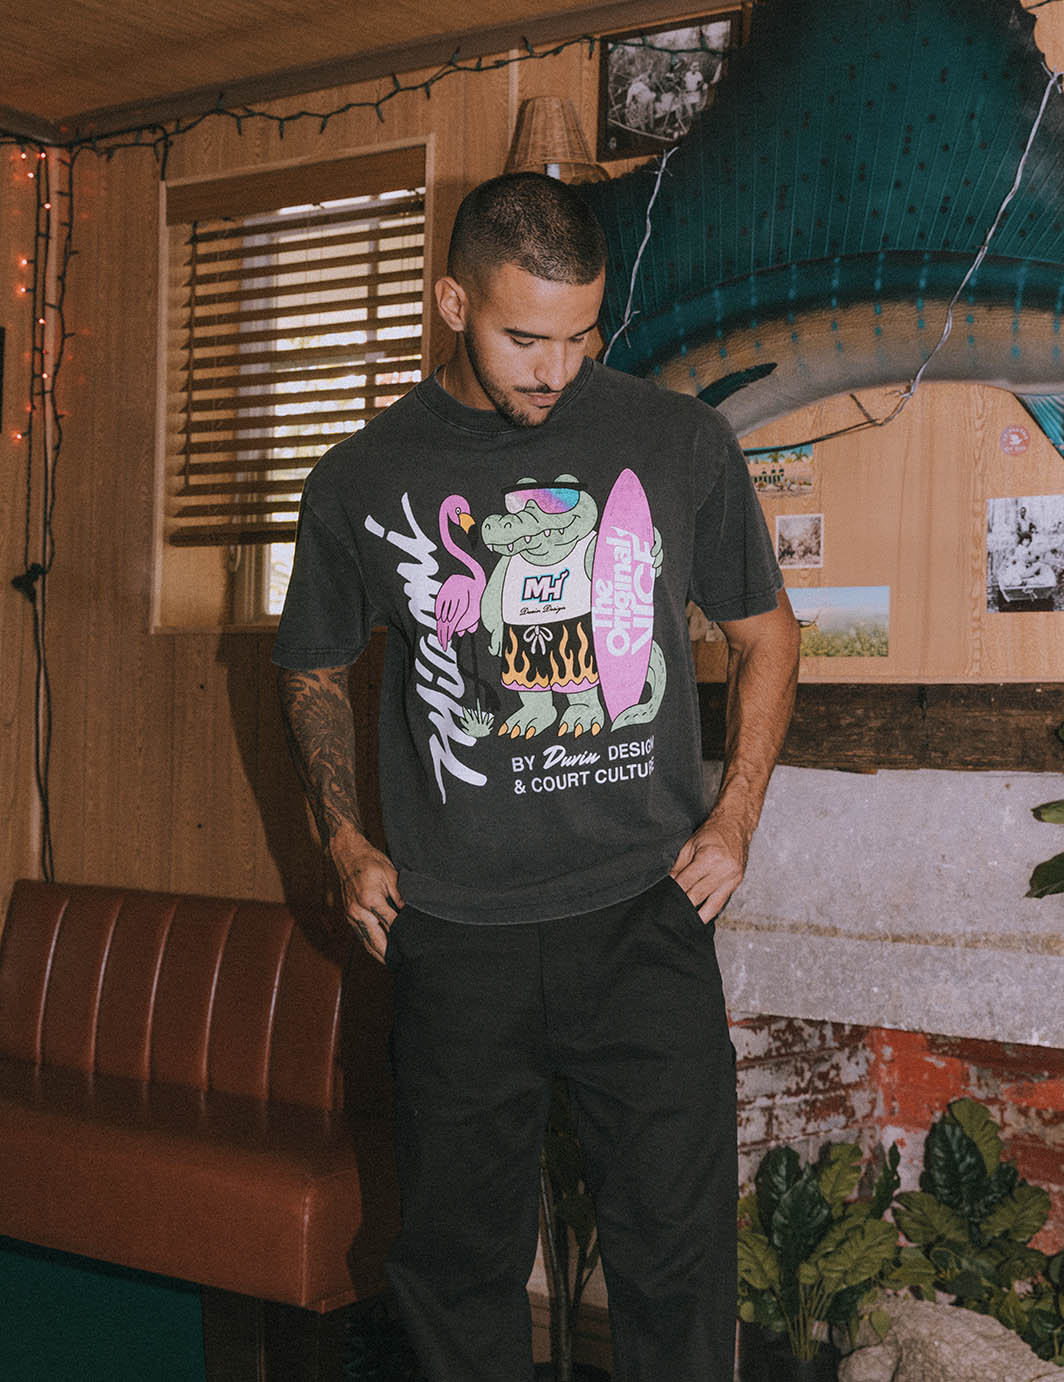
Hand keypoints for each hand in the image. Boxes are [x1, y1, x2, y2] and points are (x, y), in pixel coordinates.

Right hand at [332, 831, 402, 962]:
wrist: (348, 855)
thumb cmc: (370, 862)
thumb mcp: (391, 875)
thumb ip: (400, 896)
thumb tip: (411, 912)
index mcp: (370, 900)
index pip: (392, 925)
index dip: (404, 937)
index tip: (415, 946)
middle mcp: (358, 911)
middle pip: (377, 940)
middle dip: (391, 955)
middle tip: (407, 964)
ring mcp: (351, 915)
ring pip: (367, 942)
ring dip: (380, 954)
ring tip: (396, 964)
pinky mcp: (349, 916)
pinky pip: (361, 936)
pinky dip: (371, 946)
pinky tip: (381, 952)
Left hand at [669, 815, 747, 922]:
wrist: (735, 825)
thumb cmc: (712, 832)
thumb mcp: (690, 845)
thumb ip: (679, 865)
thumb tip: (669, 883)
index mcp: (709, 858)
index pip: (687, 882)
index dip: (675, 892)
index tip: (665, 901)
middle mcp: (723, 870)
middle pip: (698, 895)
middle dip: (684, 905)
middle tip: (671, 915)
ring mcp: (732, 878)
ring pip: (712, 904)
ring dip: (698, 915)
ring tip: (686, 924)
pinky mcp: (736, 882)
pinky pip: (721, 901)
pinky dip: (710, 909)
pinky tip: (701, 916)